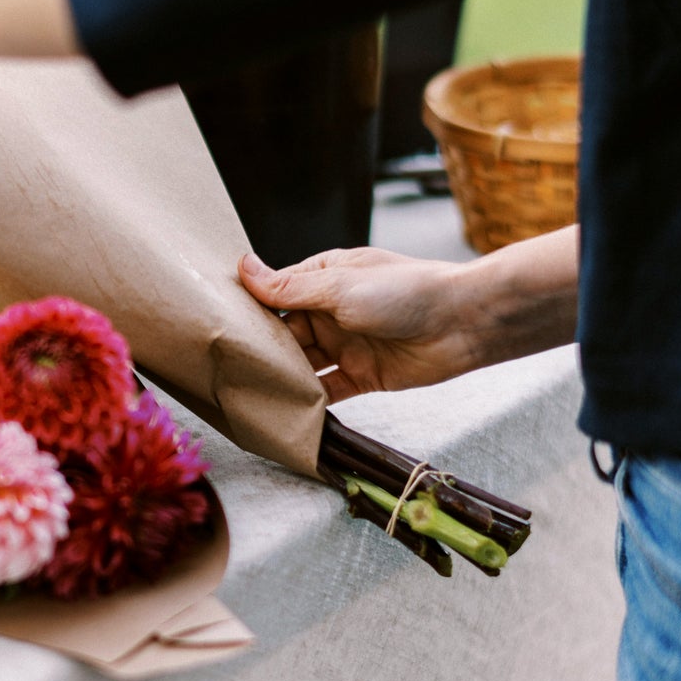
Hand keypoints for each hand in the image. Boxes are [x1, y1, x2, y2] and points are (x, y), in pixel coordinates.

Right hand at [238, 246, 484, 403]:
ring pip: (302, 366)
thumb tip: (243, 267)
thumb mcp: (340, 285)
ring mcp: (346, 345)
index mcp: (323, 279)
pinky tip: (286, 413)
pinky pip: (328, 391)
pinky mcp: (362, 376)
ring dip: (282, 379)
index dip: (249, 314)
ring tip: (249, 395)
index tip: (217, 330)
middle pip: (284, 336)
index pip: (275, 297)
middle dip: (261, 353)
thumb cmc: (405, 291)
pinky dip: (309, 402)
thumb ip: (290, 287)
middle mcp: (330, 312)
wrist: (463, 323)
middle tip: (225, 372)